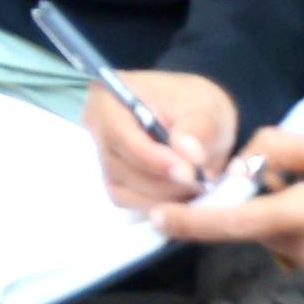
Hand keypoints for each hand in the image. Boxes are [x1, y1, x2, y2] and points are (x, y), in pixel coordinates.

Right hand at [83, 70, 241, 207]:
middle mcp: (97, 129)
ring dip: (162, 196)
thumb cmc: (196, 106)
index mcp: (109, 100)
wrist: (197, 121)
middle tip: (202, 183)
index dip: (153, 159)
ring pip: (123, 190)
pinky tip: (182, 193)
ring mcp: (102, 158)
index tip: (189, 173)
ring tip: (196, 186)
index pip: (120, 135)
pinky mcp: (114, 181)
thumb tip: (190, 154)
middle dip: (162, 181)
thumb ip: (200, 130)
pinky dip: (157, 203)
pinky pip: (129, 202)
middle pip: (119, 166)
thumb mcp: (206, 110)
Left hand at [151, 127, 303, 300]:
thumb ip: (285, 147)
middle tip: (289, 183)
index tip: (156, 218)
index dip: (192, 221)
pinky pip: (303, 260)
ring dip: (287, 222)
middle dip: (257, 206)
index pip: (236, 221)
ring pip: (280, 243)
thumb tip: (244, 162)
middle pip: (257, 229)